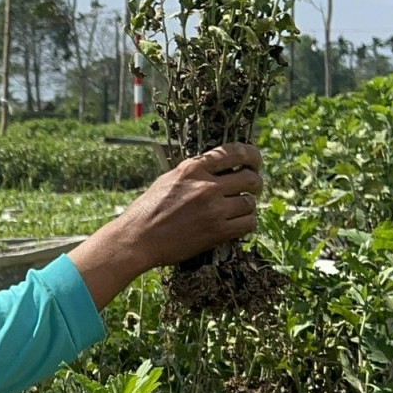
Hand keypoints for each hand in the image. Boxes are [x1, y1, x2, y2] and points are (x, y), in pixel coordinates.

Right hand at [70, 142, 262, 307]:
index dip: (251, 155)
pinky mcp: (217, 232)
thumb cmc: (147, 211)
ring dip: (248, 206)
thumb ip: (193, 172)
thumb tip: (218, 167)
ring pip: (250, 203)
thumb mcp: (167, 180)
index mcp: (192, 169)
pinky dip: (247, 223)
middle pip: (250, 178)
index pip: (234, 152)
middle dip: (255, 182)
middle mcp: (206, 186)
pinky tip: (238, 223)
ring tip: (238, 209)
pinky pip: (248, 223)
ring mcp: (213, 210)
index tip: (255, 161)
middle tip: (252, 188)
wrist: (137, 240)